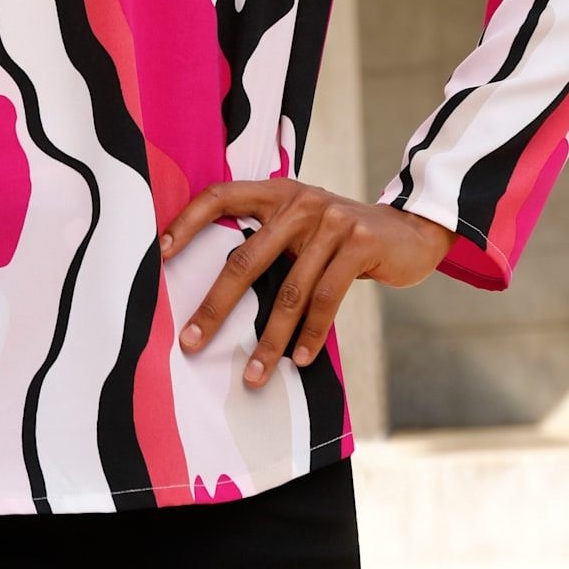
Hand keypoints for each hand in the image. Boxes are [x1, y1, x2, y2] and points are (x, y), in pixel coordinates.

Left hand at [161, 180, 455, 385]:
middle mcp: (299, 202)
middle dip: (215, 307)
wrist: (409, 231)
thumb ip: (269, 238)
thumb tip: (215, 287)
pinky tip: (300, 359)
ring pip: (289, 290)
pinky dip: (312, 333)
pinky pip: (327, 298)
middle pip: (245, 259)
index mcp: (277, 193)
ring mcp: (331, 221)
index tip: (160, 254)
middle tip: (191, 342)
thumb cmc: (341, 237)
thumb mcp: (303, 224)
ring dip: (269, 340)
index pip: (221, 196)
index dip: (188, 221)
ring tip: (254, 375)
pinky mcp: (360, 242)